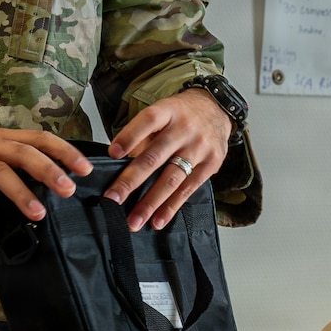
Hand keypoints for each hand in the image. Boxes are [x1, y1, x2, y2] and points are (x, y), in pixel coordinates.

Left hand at [103, 89, 231, 230]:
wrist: (217, 109)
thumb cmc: (182, 114)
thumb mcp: (164, 111)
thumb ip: (145, 134)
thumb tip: (121, 164)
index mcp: (168, 111)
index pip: (147, 122)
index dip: (130, 137)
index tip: (112, 154)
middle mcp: (184, 129)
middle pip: (154, 157)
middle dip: (131, 181)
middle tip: (113, 199)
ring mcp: (199, 148)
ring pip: (171, 179)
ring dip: (150, 202)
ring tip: (134, 221)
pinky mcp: (211, 164)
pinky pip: (187, 189)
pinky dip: (171, 207)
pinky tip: (157, 220)